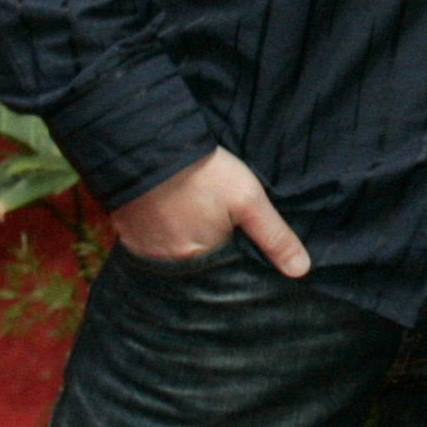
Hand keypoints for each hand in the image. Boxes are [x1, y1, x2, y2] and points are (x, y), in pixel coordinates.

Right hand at [111, 146, 309, 277]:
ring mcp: (142, 250)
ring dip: (183, 246)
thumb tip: (300, 271)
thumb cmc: (204, 174)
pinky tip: (171, 220)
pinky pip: (148, 246)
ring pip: (171, 258)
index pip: (220, 278)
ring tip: (194, 222)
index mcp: (197, 261)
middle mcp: (165, 264)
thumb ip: (274, 237)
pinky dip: (161, 237)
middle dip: (209, 256)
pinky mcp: (126, 233)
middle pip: (194, 270)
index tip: (241, 247)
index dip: (234, 266)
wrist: (151, 147)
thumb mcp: (249, 201)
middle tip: (216, 228)